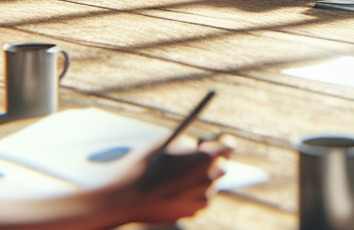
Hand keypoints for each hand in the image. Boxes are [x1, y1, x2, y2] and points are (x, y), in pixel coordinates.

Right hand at [107, 140, 230, 223]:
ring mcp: (202, 198)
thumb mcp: (167, 141)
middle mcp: (208, 180)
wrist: (126, 197)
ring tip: (180, 175)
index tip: (219, 141)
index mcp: (204, 159)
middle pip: (223, 166)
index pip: (227, 147)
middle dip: (213, 161)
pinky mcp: (193, 212)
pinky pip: (201, 199)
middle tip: (198, 158)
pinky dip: (194, 194)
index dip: (223, 142)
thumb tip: (199, 144)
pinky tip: (177, 189)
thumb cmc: (144, 164)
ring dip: (203, 178)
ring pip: (211, 184)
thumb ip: (189, 142)